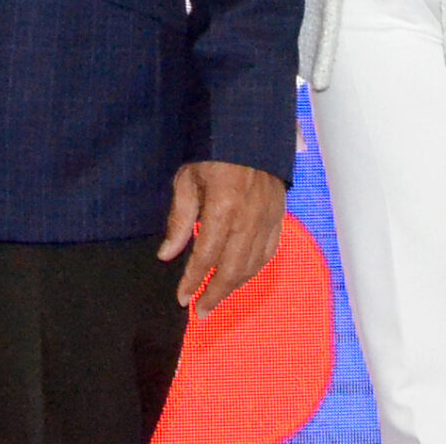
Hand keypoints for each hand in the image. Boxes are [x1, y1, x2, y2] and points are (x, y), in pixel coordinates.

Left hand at [158, 160, 286, 318]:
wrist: (250, 133)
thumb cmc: (213, 153)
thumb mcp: (187, 180)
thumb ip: (179, 220)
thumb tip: (167, 254)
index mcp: (223, 208)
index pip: (206, 256)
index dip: (194, 281)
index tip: (183, 298)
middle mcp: (249, 219)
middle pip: (232, 270)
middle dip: (215, 295)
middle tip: (201, 312)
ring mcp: (267, 219)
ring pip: (252, 266)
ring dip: (234, 287)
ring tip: (217, 299)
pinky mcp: (278, 217)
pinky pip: (269, 253)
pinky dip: (254, 270)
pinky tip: (241, 278)